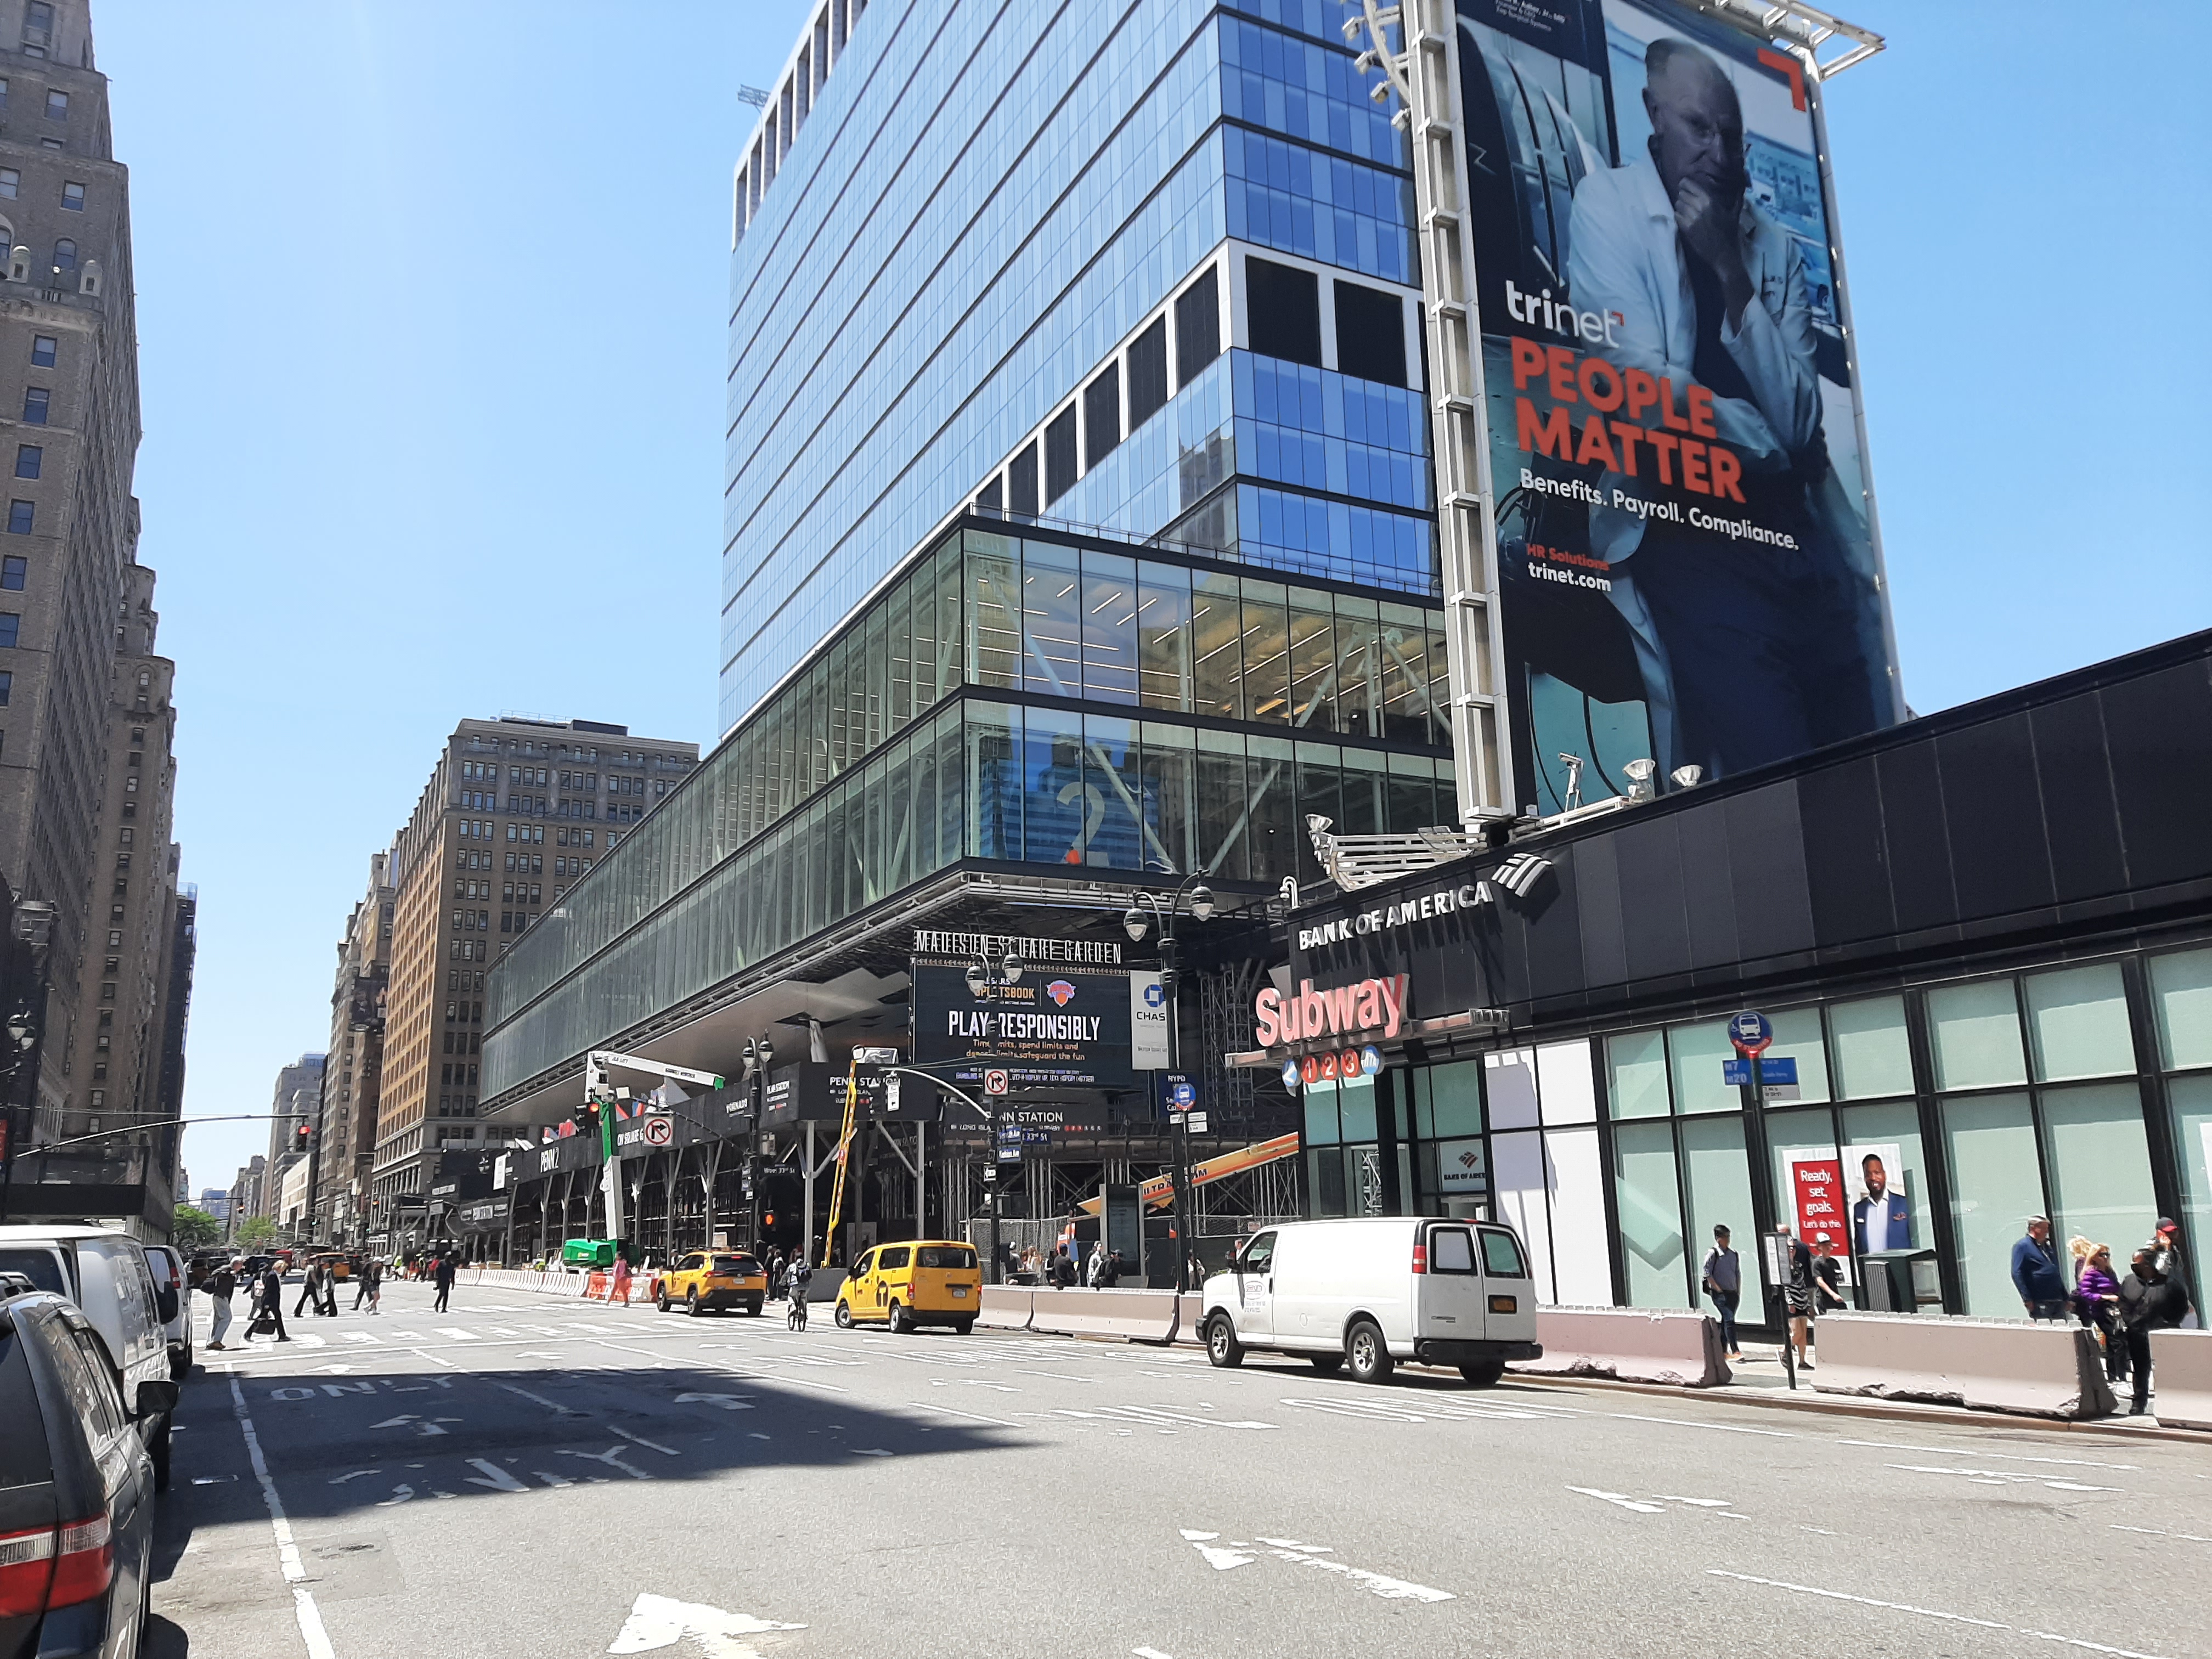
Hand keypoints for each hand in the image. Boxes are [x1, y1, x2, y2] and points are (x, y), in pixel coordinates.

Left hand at [1673, 178, 1753, 327]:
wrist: (1723, 255)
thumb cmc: (1731, 234)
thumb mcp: (1735, 214)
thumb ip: (1738, 197)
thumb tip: (1744, 179)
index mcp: (1711, 201)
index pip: (1691, 185)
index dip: (1685, 183)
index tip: (1684, 184)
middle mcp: (1699, 208)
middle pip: (1682, 194)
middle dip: (1683, 194)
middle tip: (1685, 196)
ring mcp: (1691, 219)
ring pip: (1678, 205)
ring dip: (1680, 205)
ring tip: (1684, 207)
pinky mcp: (1686, 230)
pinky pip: (1676, 216)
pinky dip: (1678, 215)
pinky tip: (1683, 217)